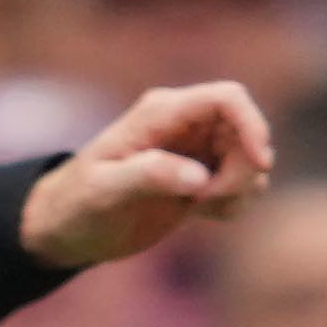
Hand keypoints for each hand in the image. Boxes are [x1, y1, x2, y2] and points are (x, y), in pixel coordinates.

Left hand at [23, 80, 272, 264]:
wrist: (67, 228)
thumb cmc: (77, 204)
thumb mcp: (105, 191)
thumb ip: (150, 176)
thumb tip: (198, 177)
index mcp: (162, 113)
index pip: (227, 98)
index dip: (252, 125)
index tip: (260, 163)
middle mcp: (185, 126)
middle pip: (245, 132)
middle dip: (244, 170)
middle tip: (209, 201)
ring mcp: (196, 151)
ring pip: (249, 161)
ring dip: (241, 190)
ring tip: (202, 210)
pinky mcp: (201, 178)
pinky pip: (242, 184)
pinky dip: (235, 204)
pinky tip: (203, 216)